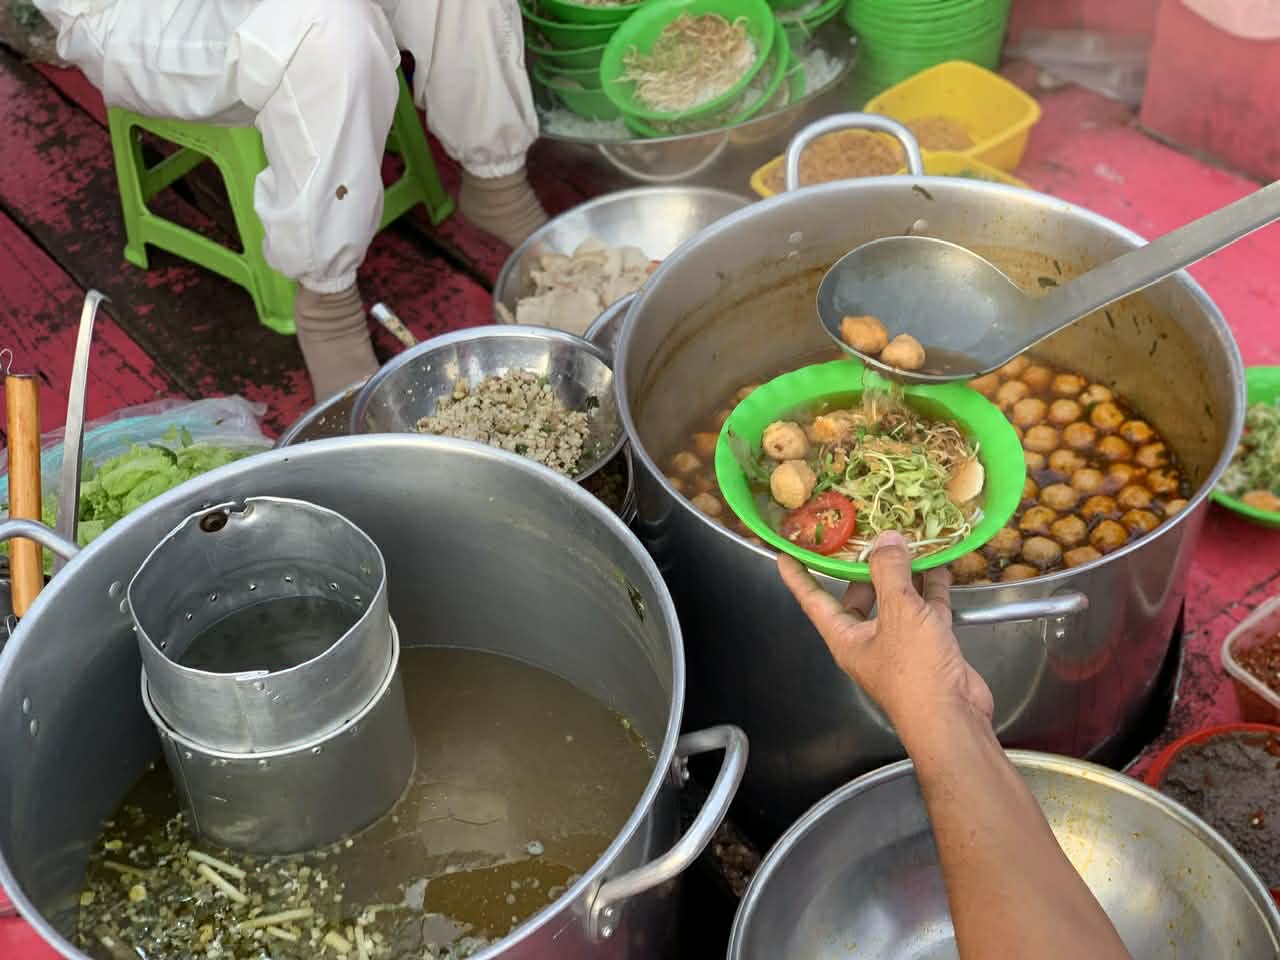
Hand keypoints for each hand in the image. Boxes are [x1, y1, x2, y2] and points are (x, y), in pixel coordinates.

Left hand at [777, 530, 993, 741]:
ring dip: (902, 574)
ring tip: (906, 542)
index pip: (814, 600)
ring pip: (896, 600)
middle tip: (865, 537)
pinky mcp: (929, 646)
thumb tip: (886, 540)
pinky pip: (926, 609)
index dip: (799, 576)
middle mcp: (868, 639)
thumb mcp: (899, 612)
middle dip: (863, 568)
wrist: (953, 717)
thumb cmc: (914, 671)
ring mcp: (899, 644)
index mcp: (845, 636)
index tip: (786, 555)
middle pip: (859, 597)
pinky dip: (931, 589)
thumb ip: (890, 572)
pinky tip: (938, 565)